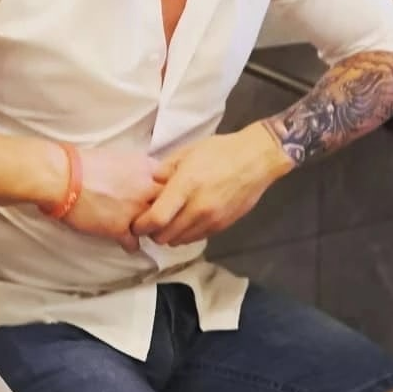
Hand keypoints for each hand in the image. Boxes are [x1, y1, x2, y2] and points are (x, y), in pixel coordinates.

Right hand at [61, 148, 165, 251]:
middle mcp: (146, 188)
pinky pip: (134, 244)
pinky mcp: (120, 229)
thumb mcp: (119, 156)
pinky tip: (128, 244)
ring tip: (148, 232)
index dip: (174, 188)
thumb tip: (143, 174)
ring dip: (153, 230)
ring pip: (157, 226)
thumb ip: (138, 167)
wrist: (63, 177)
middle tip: (165, 216)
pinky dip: (131, 245)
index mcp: (146, 167)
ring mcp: (135, 210)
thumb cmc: (84, 163)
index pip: (175, 180)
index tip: (171, 195)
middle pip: (173, 203)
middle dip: (170, 211)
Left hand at [130, 124, 292, 246]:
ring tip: (169, 221)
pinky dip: (186, 234)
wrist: (257, 158)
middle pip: (165, 236)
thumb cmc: (220, 151)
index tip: (135, 223)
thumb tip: (149, 184)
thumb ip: (165, 170)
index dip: (141, 225)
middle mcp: (198, 206)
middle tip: (150, 222)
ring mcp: (212, 219)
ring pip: (179, 240)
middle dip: (153, 232)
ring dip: (169, 235)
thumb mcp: (188, 152)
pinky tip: (186, 220)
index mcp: (186, 185)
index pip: (156, 218)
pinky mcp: (222, 226)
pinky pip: (196, 238)